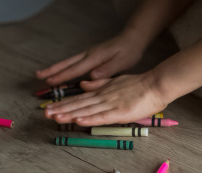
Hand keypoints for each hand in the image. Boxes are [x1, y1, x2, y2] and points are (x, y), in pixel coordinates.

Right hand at [35, 30, 144, 85]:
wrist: (133, 37)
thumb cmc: (128, 51)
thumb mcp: (121, 62)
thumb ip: (107, 70)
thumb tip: (91, 76)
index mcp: (95, 58)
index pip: (75, 69)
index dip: (61, 76)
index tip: (48, 81)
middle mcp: (89, 54)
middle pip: (67, 64)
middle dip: (52, 70)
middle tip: (38, 76)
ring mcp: (89, 54)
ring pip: (68, 62)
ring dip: (55, 68)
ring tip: (42, 74)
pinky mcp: (91, 55)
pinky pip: (74, 62)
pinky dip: (64, 66)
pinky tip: (60, 71)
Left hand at [44, 74, 168, 126]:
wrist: (156, 84)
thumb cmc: (139, 84)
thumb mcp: (115, 81)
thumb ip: (99, 83)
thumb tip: (83, 84)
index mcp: (102, 91)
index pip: (79, 99)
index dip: (64, 103)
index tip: (50, 107)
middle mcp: (103, 96)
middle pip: (79, 104)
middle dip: (61, 109)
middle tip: (46, 114)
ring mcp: (110, 103)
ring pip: (86, 110)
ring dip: (69, 114)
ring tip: (55, 117)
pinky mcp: (120, 111)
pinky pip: (102, 116)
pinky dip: (89, 118)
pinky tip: (78, 120)